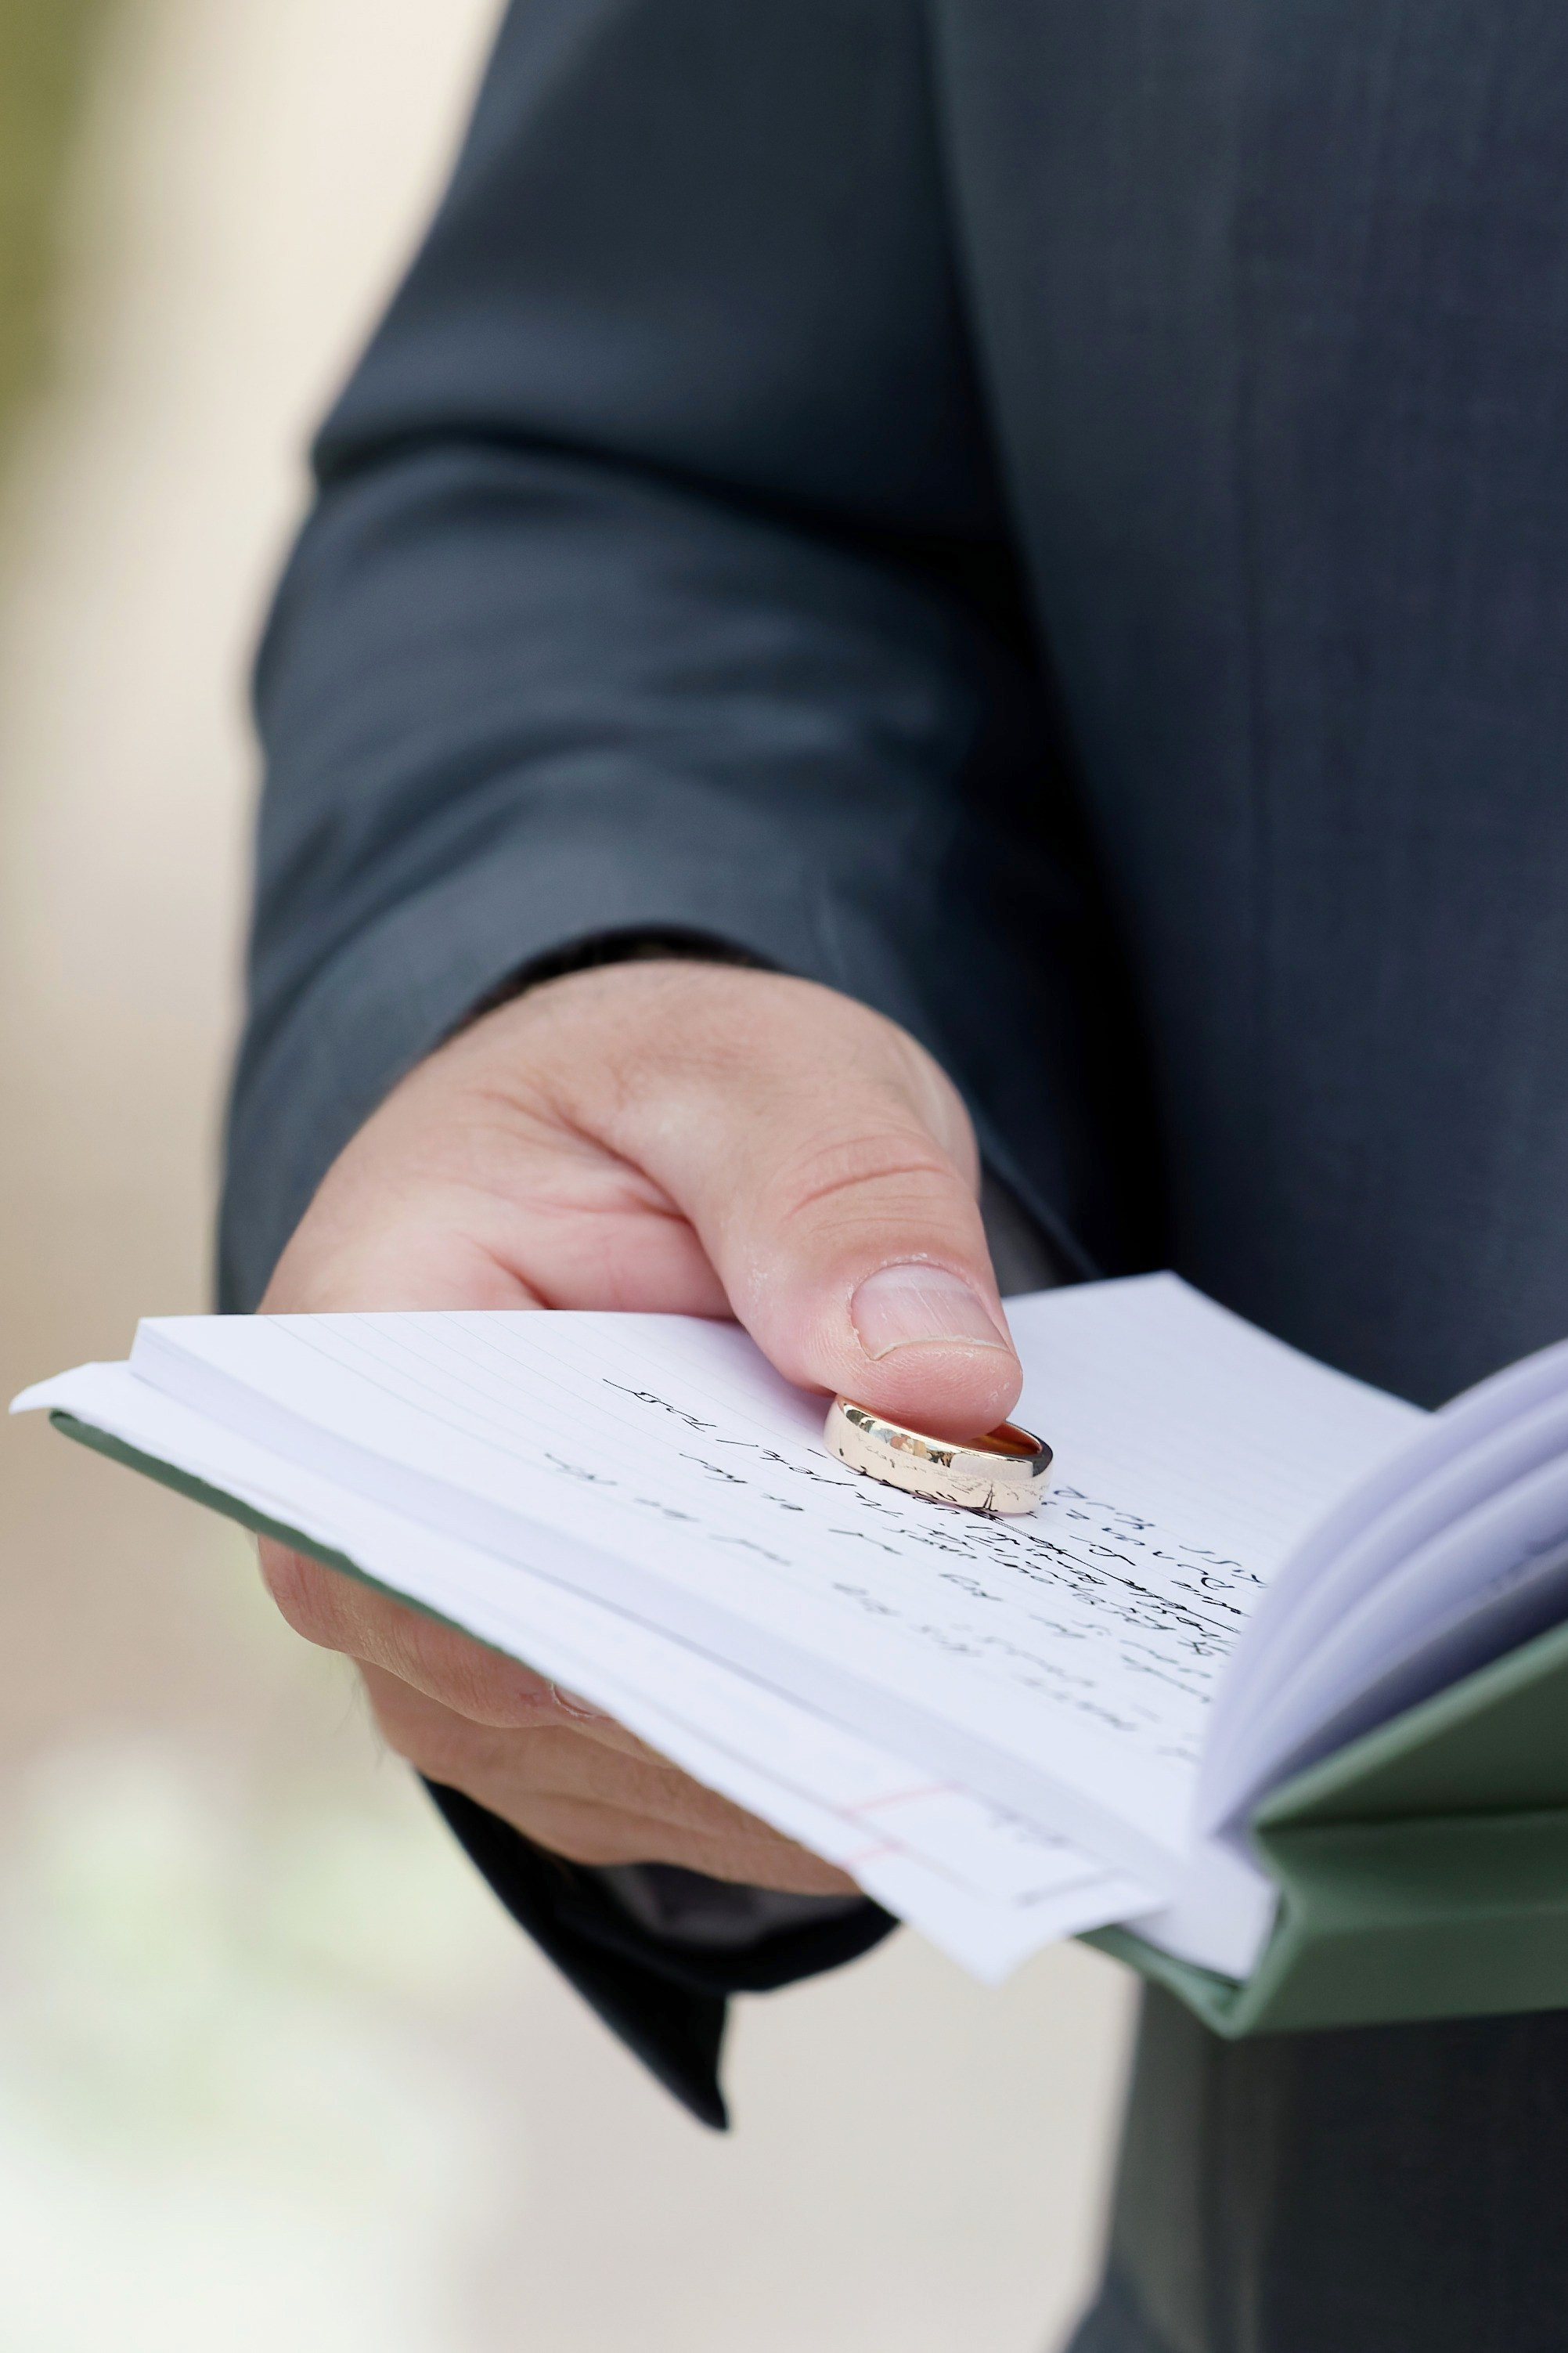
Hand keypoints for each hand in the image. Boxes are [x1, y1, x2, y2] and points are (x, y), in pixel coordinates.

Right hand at [258, 961, 1020, 1889]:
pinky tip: (957, 1727)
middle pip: (542, 1683)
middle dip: (752, 1694)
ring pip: (635, 1762)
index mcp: (364, 1345)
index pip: (425, 1540)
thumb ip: (834, 1194)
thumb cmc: (667, 1102)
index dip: (599, 1615)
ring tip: (987, 1725)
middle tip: (958, 1713)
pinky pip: (698, 1776)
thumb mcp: (765, 1074)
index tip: (790, 1641)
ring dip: (803, 1749)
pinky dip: (824, 1754)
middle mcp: (380, 1538)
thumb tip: (943, 1385)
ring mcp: (474, 1650)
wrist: (645, 1161)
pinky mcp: (583, 1709)